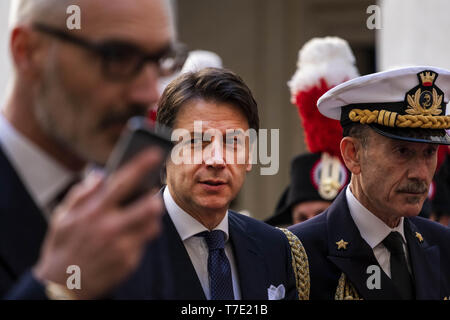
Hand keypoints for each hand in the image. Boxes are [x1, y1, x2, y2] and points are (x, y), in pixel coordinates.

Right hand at [33, 148, 163, 298]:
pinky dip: (139, 238)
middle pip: (148, 206)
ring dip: (150, 219)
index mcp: (94, 212)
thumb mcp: (61, 218)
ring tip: (138, 219)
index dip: (141, 165)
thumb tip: (99, 176)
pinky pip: (144, 243)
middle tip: (152, 197)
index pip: (122, 182)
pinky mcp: (129, 262)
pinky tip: (125, 240)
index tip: (156, 153)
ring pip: (152, 225)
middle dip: (154, 199)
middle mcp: (111, 228)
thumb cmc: (62, 248)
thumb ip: (80, 194)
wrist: (64, 287)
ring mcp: (122, 246)